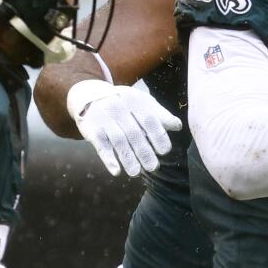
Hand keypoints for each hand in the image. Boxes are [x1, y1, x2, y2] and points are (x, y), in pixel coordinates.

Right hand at [66, 79, 182, 176]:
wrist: (90, 94)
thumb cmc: (125, 103)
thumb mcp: (142, 103)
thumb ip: (160, 115)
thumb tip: (178, 126)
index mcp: (136, 101)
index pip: (149, 120)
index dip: (158, 136)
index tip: (165, 151)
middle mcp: (119, 109)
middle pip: (134, 133)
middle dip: (144, 152)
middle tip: (153, 167)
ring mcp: (104, 119)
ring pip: (118, 141)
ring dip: (128, 159)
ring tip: (136, 173)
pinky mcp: (92, 130)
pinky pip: (100, 146)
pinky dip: (108, 159)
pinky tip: (116, 172)